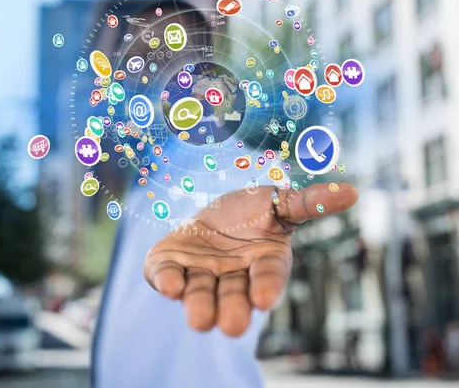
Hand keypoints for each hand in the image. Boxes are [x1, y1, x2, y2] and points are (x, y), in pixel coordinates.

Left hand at [144, 183, 357, 336]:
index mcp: (262, 262)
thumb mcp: (279, 202)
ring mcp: (199, 272)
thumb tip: (351, 192)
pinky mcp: (170, 266)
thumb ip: (309, 203)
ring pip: (199, 293)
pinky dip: (166, 281)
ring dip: (198, 305)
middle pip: (232, 294)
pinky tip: (168, 285)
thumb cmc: (251, 211)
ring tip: (200, 321)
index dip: (266, 287)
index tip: (264, 300)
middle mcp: (231, 275)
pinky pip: (166, 275)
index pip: (267, 277)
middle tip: (231, 325)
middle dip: (232, 309)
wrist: (210, 211)